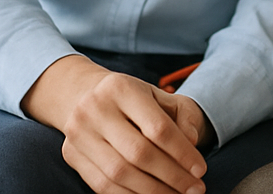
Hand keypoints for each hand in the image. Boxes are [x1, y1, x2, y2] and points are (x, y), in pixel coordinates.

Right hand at [22, 55, 208, 192]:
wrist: (84, 94)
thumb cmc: (131, 97)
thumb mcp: (158, 94)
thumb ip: (181, 114)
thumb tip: (191, 141)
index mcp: (122, 88)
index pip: (158, 127)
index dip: (182, 153)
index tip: (201, 169)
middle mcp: (96, 109)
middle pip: (139, 154)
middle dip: (171, 176)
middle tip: (195, 189)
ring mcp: (79, 133)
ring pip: (119, 174)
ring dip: (152, 191)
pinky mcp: (71, 155)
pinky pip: (102, 185)